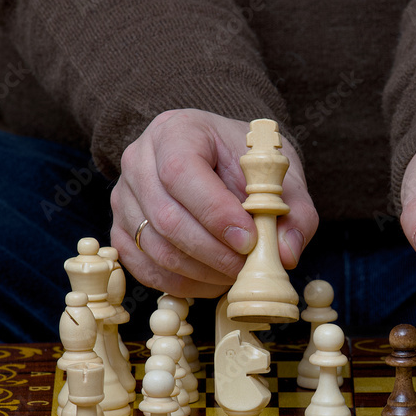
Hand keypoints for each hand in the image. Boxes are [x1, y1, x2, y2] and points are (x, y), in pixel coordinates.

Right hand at [110, 109, 316, 297]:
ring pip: (155, 248)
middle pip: (166, 217)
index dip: (214, 213)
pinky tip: (213, 281)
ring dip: (201, 273)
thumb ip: (294, 212)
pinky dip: (183, 284)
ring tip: (235, 274)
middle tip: (248, 267)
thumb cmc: (250, 166)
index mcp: (177, 131)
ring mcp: (124, 198)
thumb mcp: (282, 177)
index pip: (180, 172)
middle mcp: (140, 160)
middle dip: (213, 252)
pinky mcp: (122, 232)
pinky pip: (146, 269)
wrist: (223, 164)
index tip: (249, 239)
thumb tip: (286, 254)